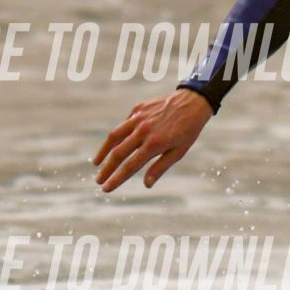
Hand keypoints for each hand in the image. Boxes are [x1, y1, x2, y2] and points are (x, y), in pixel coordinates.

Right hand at [94, 89, 213, 191]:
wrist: (192, 101)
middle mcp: (143, 131)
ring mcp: (139, 118)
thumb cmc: (188, 130)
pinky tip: (115, 144)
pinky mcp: (138, 108)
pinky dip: (118, 135)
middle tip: (99, 180)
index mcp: (154, 144)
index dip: (116, 179)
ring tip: (97, 163)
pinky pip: (124, 124)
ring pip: (114, 136)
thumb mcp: (178, 152)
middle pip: (118, 153)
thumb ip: (160, 167)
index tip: (106, 188)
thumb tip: (147, 184)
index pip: (130, 166)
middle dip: (106, 169)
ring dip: (103, 151)